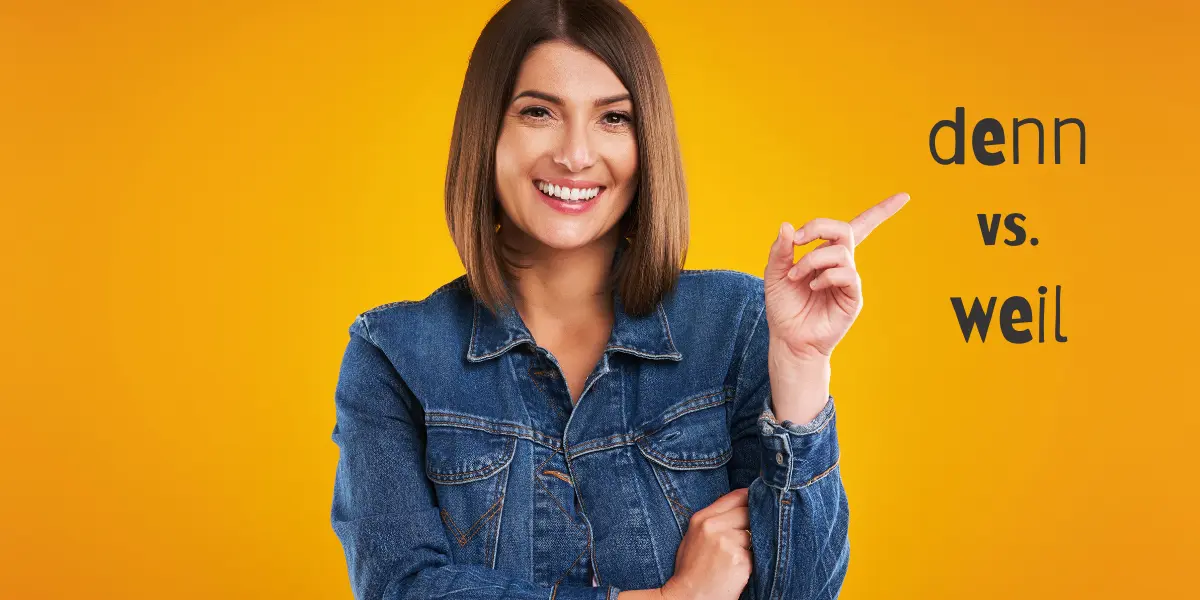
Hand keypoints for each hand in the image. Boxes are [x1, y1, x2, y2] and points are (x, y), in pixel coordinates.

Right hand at [660, 488, 751, 599]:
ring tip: (737, 557)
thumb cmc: (691, 570)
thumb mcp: (694, 537)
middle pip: (748, 511)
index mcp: (701, 518)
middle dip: (754, 521)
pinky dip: (752, 560)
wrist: (689, 598)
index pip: (735, 496)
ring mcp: (728, 542)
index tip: (758, 502)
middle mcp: (714, 526)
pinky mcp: (740, 559)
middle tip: (751, 534)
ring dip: (754, 543)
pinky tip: (739, 568)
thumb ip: (714, 520)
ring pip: (755, 533)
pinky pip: (756, 553)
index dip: (750, 498)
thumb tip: (741, 506)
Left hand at [763, 192, 909, 362]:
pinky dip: (826, 276)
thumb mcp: (775, 274)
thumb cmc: (784, 307)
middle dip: (819, 227)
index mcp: (827, 255)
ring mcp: (849, 281)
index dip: (882, 212)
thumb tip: (787, 226)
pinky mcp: (853, 298)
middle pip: (844, 230)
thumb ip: (780, 251)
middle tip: (798, 240)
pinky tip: (813, 287)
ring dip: (812, 260)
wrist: (788, 339)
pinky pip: (847, 275)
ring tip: (797, 277)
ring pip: (840, 252)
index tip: (904, 196)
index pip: (858, 227)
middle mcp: (841, 265)